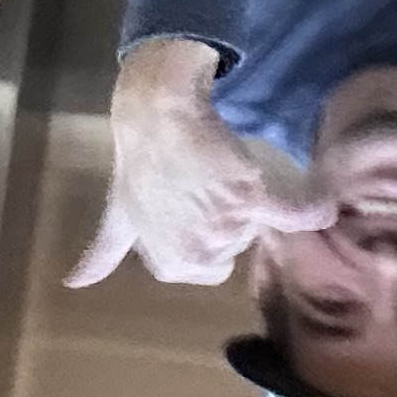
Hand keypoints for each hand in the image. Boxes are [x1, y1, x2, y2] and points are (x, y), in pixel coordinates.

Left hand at [66, 41, 338, 287]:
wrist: (155, 114)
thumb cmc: (137, 161)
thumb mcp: (116, 212)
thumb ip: (103, 251)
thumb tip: (73, 282)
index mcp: (172, 265)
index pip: (214, 266)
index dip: (208, 234)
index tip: (194, 205)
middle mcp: (200, 253)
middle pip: (238, 245)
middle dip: (227, 216)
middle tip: (202, 183)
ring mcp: (227, 226)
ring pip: (260, 223)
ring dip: (247, 197)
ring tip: (215, 169)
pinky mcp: (249, 194)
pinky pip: (291, 212)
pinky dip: (309, 210)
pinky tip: (324, 209)